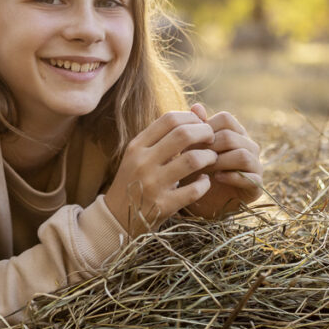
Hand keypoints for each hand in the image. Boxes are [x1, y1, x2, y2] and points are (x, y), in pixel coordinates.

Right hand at [104, 111, 218, 233]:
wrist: (116, 216)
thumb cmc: (134, 180)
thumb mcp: (139, 154)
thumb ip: (163, 135)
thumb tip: (197, 112)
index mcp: (137, 146)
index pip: (169, 119)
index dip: (191, 118)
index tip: (200, 124)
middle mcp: (143, 162)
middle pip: (183, 135)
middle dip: (204, 133)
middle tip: (211, 139)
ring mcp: (153, 185)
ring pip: (192, 160)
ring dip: (209, 156)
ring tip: (211, 158)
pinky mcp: (164, 206)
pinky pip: (194, 190)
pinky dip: (205, 183)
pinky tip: (204, 181)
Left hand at [183, 103, 262, 218]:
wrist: (201, 200)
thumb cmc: (195, 170)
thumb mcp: (191, 148)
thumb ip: (195, 128)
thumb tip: (196, 106)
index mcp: (235, 132)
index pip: (226, 119)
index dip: (207, 127)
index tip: (191, 140)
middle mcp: (249, 146)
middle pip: (232, 136)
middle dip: (210, 146)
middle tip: (193, 156)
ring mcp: (256, 165)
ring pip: (243, 154)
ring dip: (220, 161)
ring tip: (203, 168)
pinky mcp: (257, 185)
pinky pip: (249, 176)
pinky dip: (230, 176)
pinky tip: (215, 178)